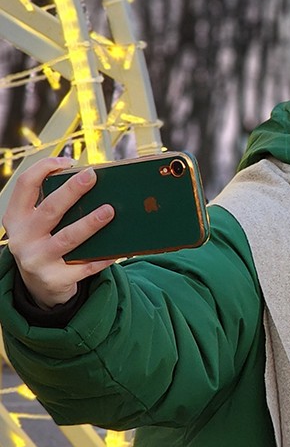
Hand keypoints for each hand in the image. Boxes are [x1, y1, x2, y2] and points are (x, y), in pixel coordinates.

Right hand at [2, 157, 115, 308]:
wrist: (39, 286)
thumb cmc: (45, 243)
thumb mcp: (38, 225)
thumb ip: (53, 206)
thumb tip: (92, 181)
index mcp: (16, 218)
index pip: (25, 185)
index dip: (44, 168)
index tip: (68, 161)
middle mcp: (22, 238)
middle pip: (49, 209)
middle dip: (71, 191)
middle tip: (92, 176)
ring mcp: (37, 260)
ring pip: (67, 238)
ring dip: (90, 224)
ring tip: (109, 211)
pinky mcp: (54, 279)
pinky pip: (84, 266)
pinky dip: (101, 258)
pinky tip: (116, 251)